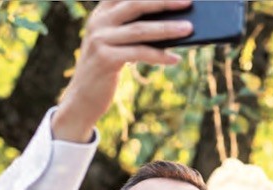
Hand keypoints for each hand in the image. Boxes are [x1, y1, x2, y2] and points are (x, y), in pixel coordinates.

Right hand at [52, 0, 193, 141]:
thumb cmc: (107, 69)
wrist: (83, 98)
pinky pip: (140, 53)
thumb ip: (133, 31)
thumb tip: (171, 26)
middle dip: (164, 2)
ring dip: (168, 29)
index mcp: (101, 14)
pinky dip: (160, 56)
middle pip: (136, 4)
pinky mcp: (106, 59)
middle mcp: (99, 22)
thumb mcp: (116, 45)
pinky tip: (176, 59)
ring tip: (189, 28)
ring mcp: (100, 39)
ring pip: (141, 30)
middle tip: (189, 2)